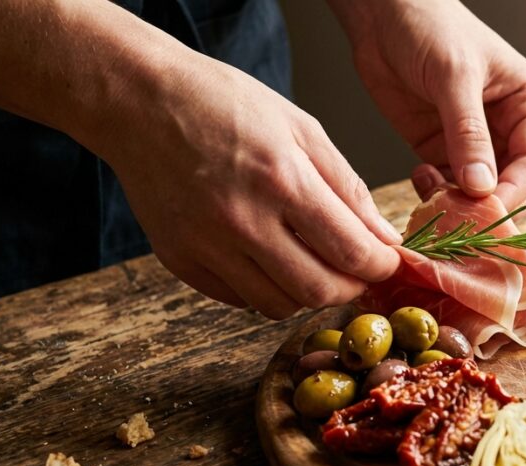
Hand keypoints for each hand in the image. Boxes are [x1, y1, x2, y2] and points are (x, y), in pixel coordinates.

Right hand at [94, 52, 400, 318]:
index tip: (387, 261)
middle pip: (318, 290)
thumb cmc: (222, 103)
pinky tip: (271, 260)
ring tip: (314, 264)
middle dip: (350, 287)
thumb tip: (383, 237)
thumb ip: (347, 187)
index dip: (380, 266)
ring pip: (279, 304)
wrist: (138, 100)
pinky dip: (265, 289)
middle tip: (357, 271)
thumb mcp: (300, 128)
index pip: (351, 251)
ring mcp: (207, 245)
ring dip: (308, 293)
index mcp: (282, 179)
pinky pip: (239, 299)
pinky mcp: (180, 259)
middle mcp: (243, 220)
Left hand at [335, 0, 525, 209]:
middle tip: (463, 216)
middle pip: (517, 188)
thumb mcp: (454, 77)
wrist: (383, 16)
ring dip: (461, 206)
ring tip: (436, 196)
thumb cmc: (431, 27)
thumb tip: (482, 187)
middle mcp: (509, 129)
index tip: (489, 210)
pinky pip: (450, 189)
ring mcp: (476, 144)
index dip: (516, 192)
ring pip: (483, 195)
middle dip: (492, 206)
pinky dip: (437, 195)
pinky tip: (420, 178)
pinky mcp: (443, 152)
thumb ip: (468, 133)